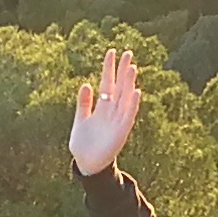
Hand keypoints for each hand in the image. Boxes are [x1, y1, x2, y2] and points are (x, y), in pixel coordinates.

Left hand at [68, 47, 140, 177]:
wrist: (87, 164)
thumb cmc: (84, 144)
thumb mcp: (80, 120)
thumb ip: (83, 103)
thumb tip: (86, 84)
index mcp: (101, 107)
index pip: (107, 82)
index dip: (109, 68)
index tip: (111, 51)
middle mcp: (112, 111)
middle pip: (119, 86)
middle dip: (122, 70)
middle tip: (127, 52)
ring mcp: (118, 120)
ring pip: (125, 97)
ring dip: (129, 83)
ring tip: (132, 67)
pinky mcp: (121, 131)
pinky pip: (128, 115)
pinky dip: (133, 104)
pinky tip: (136, 91)